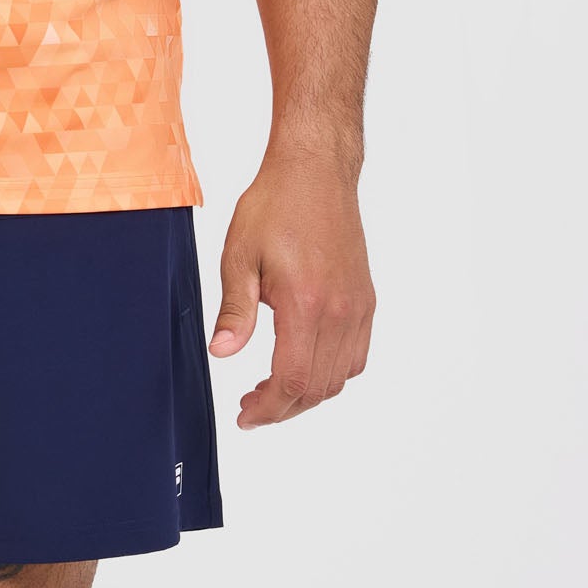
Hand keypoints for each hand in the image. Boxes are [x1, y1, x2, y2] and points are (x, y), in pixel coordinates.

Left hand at [207, 148, 375, 427]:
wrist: (315, 172)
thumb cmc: (275, 205)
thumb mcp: (239, 254)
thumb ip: (234, 310)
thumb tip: (221, 354)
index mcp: (305, 303)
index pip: (292, 381)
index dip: (268, 409)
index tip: (245, 415)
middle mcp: (340, 311)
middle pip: (318, 388)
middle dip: (283, 407)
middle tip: (251, 405)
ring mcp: (358, 307)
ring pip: (340, 377)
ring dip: (308, 393)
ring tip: (274, 388)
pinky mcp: (366, 299)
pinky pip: (356, 355)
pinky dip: (332, 372)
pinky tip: (305, 361)